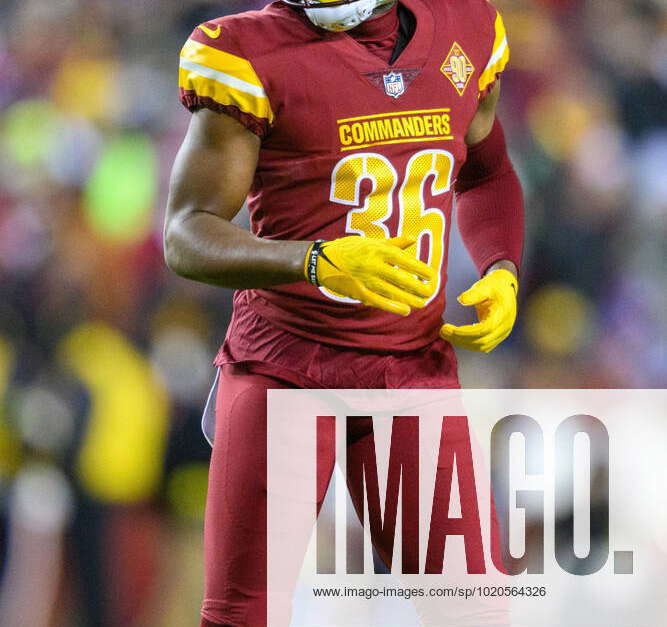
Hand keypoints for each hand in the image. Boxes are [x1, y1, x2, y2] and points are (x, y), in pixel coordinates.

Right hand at [304, 236, 436, 315]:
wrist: (323, 261)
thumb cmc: (349, 249)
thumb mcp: (371, 241)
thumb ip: (393, 243)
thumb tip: (412, 239)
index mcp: (378, 250)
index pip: (404, 260)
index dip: (419, 269)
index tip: (431, 275)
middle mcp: (373, 264)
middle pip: (400, 278)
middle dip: (417, 287)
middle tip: (430, 292)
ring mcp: (366, 280)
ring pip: (392, 291)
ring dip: (409, 299)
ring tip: (422, 304)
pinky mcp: (359, 292)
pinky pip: (378, 301)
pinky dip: (392, 306)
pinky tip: (404, 310)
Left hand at [440, 268, 517, 352]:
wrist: (506, 287)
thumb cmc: (494, 286)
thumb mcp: (484, 286)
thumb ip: (474, 293)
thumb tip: (461, 300)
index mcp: (502, 314)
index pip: (483, 329)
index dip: (465, 332)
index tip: (448, 328)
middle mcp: (504, 327)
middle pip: (482, 341)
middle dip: (460, 339)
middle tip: (443, 332)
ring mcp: (502, 333)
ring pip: (482, 346)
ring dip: (464, 343)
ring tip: (447, 335)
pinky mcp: (498, 336)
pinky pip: (484, 346)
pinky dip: (470, 344)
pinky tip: (457, 337)